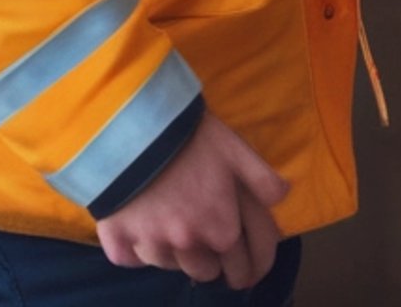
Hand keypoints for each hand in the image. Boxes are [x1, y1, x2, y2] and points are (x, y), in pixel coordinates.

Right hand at [96, 109, 287, 287]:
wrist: (135, 128)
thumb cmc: (192, 136)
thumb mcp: (236, 150)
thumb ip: (262, 179)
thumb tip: (282, 197)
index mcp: (221, 229)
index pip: (243, 265)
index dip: (250, 267)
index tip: (249, 269)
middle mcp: (188, 245)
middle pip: (206, 272)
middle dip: (213, 263)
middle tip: (212, 250)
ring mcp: (151, 246)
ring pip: (169, 266)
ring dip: (176, 254)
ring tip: (176, 231)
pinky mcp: (118, 242)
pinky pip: (131, 259)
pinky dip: (137, 250)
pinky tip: (140, 230)